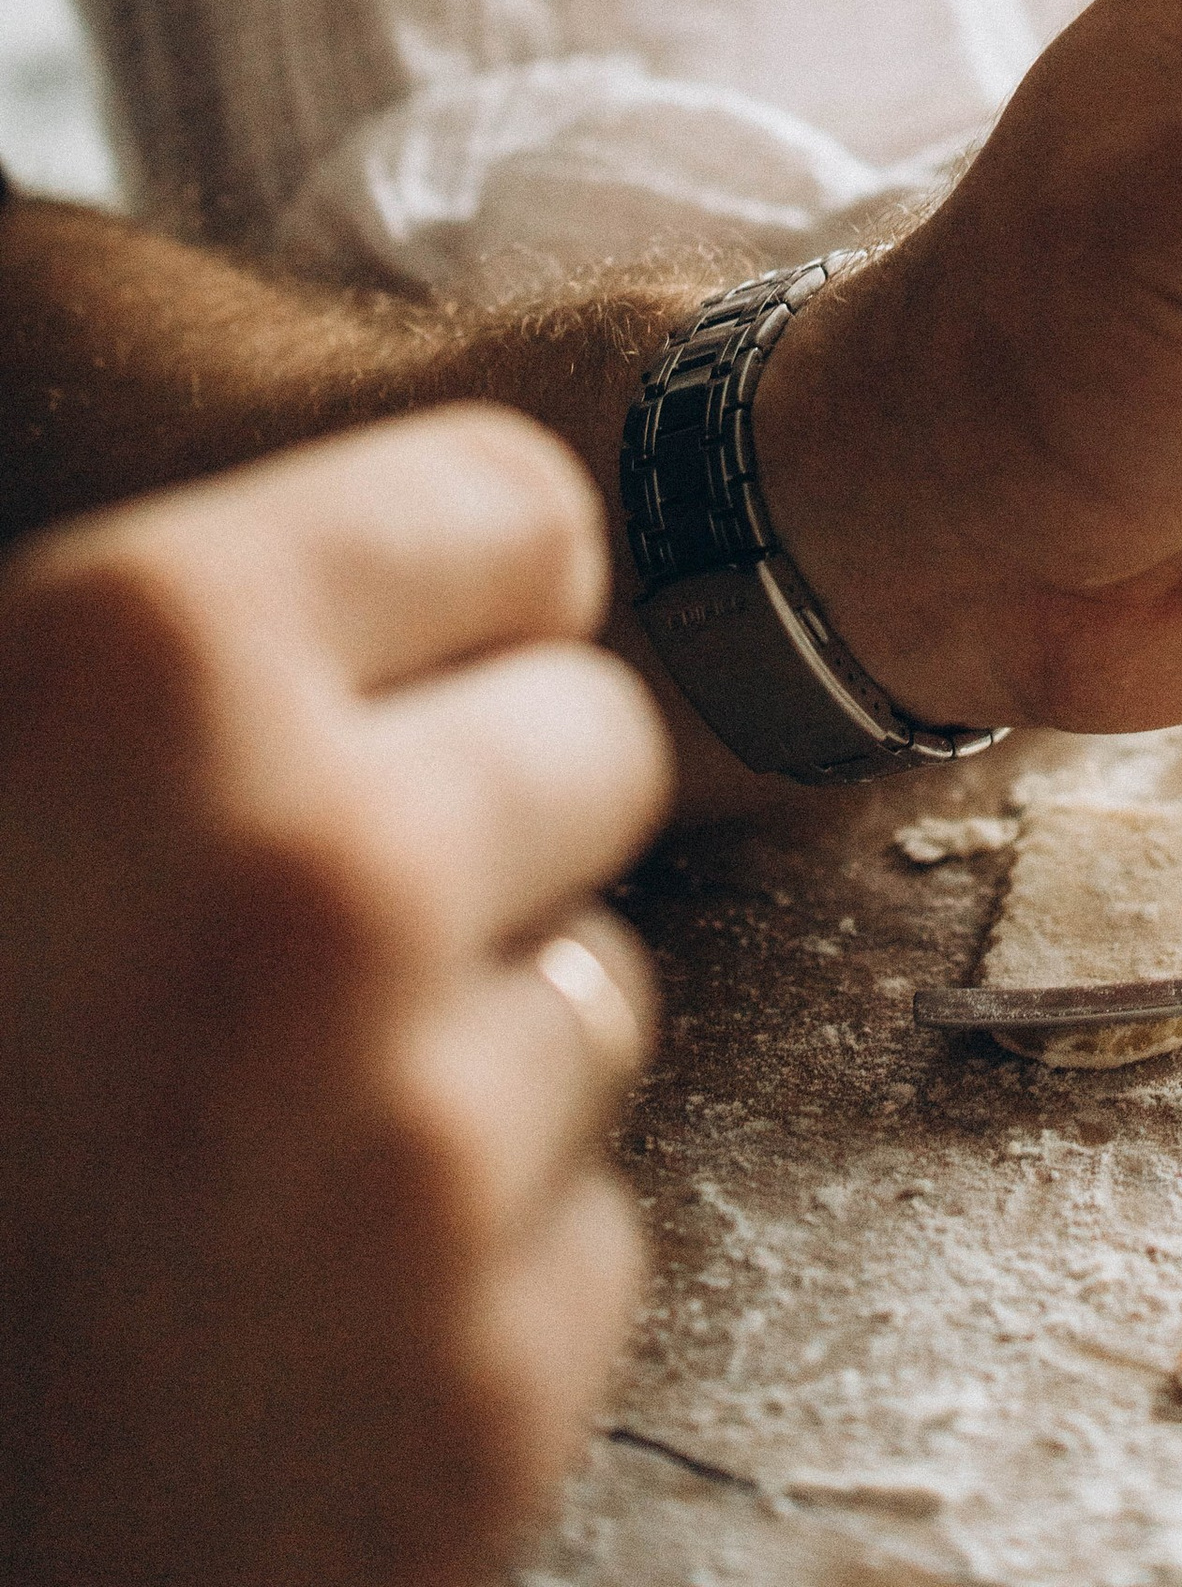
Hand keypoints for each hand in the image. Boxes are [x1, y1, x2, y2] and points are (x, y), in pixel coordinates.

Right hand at [0, 410, 673, 1586]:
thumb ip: (134, 626)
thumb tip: (77, 289)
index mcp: (144, 671)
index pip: (513, 506)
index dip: (448, 589)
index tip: (395, 655)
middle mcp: (315, 881)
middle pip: (599, 738)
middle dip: (478, 818)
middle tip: (281, 934)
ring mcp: (418, 1155)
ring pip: (600, 992)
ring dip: (464, 1053)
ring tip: (243, 1144)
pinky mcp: (485, 1395)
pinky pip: (582, 1233)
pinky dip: (468, 1278)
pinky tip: (284, 1314)